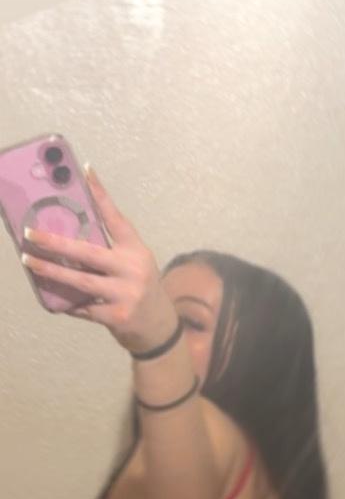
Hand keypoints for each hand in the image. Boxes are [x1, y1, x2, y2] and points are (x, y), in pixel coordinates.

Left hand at [21, 165, 177, 353]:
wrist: (160, 328)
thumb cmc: (141, 290)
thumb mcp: (134, 265)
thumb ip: (110, 253)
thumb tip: (69, 241)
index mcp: (136, 250)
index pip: (115, 218)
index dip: (100, 194)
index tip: (85, 171)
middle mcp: (133, 269)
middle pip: (88, 251)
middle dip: (55, 242)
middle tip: (31, 234)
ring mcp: (126, 293)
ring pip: (80, 279)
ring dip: (51, 271)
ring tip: (30, 262)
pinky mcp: (117, 315)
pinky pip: (83, 307)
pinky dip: (68, 302)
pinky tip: (55, 298)